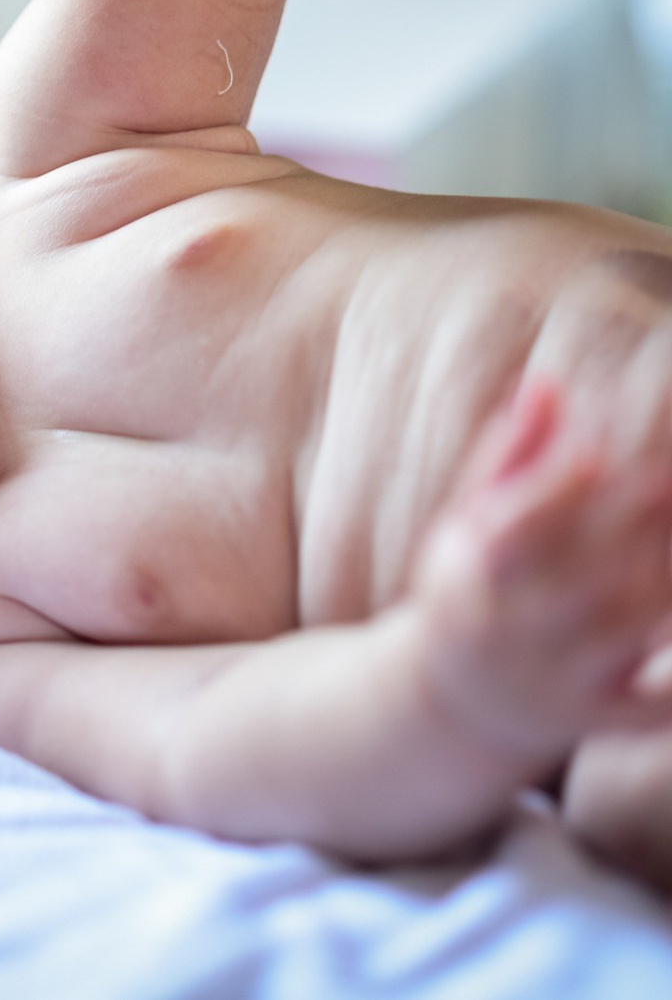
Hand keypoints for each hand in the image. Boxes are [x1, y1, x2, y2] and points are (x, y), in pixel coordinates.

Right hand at [409, 378, 671, 763]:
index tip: (600, 453)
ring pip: (625, 634)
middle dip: (636, 529)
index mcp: (470, 576)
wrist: (451, 706)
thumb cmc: (473, 588)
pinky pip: (651, 705)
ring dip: (671, 588)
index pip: (513, 533)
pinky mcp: (593, 719)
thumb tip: (546, 382)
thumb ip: (510, 456)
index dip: (555, 493)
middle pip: (581, 579)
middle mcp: (506, 632)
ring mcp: (552, 680)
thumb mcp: (467, 525)